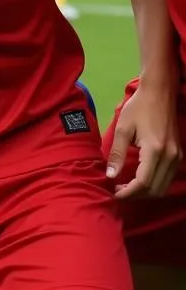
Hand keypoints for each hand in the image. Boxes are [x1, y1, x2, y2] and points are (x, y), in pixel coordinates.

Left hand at [107, 80, 181, 198]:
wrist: (159, 94)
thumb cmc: (138, 108)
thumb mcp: (123, 128)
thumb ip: (117, 153)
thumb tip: (110, 175)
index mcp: (155, 150)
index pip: (143, 183)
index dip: (128, 192)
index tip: (114, 193)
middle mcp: (170, 157)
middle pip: (155, 190)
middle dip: (135, 195)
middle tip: (117, 190)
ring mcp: (177, 157)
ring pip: (163, 187)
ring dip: (145, 192)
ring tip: (125, 186)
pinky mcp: (178, 155)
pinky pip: (167, 178)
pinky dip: (153, 184)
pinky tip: (138, 178)